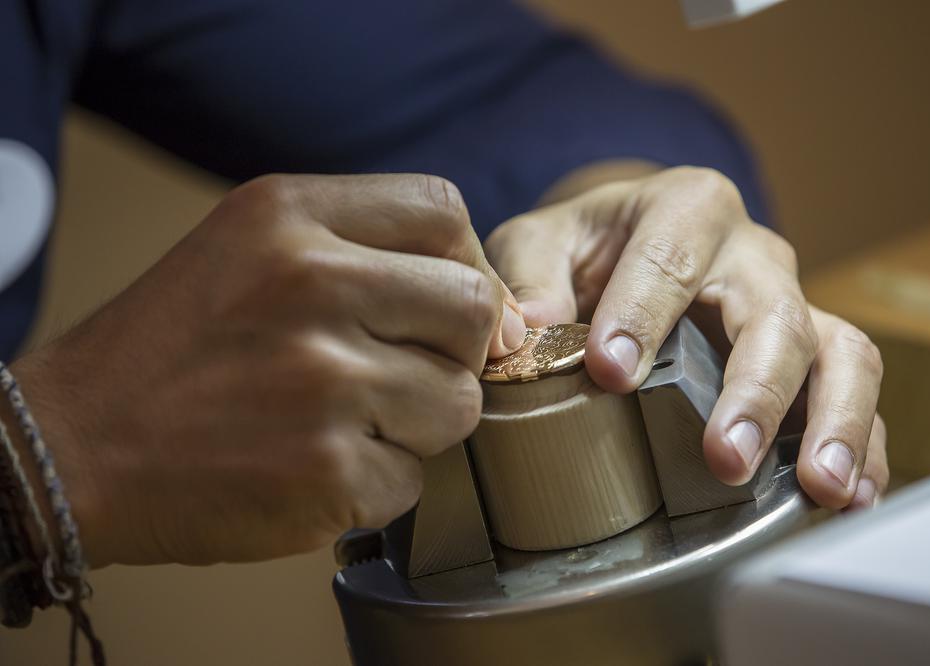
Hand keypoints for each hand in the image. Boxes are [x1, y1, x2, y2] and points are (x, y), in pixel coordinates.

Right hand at [11, 173, 525, 566]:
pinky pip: (414, 479)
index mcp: (289, 215)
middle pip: (473, 309)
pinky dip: (376, 483)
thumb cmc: (175, 347)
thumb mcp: (251, 248)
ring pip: (459, 403)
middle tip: (391, 374)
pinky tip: (311, 467)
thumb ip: (369, 253)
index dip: (462, 266)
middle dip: (452, 352)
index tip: (438, 310)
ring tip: (341, 423)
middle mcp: (311, 285)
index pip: (444, 213)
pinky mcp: (326, 472)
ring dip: (416, 424)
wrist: (72, 445)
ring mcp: (322, 382)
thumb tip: (504, 316)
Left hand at [485, 166, 887, 509]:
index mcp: (686, 209)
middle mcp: (751, 255)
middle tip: (724, 458)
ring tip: (818, 487)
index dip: (643, 315)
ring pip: (842, 352)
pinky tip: (847, 498)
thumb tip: (534, 328)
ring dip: (833, 423)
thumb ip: (530, 276)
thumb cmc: (583, 249)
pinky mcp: (811, 354)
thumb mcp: (541, 243)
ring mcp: (791, 304)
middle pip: (775, 315)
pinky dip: (863, 446)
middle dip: (754, 390)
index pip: (670, 258)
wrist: (625, 247)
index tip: (611, 373)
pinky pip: (852, 395)